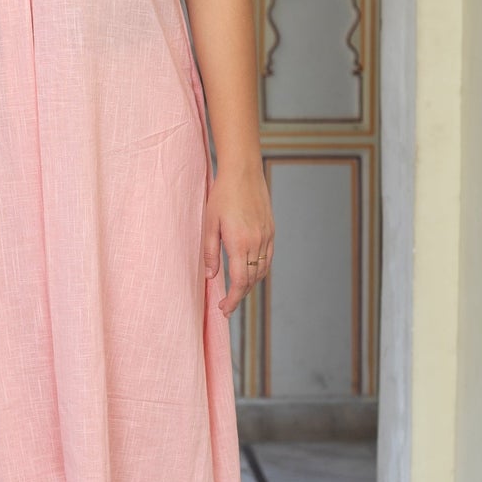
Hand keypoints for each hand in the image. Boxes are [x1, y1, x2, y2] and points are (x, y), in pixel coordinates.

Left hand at [203, 166, 273, 316]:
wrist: (243, 172)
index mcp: (240, 243)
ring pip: (262, 270)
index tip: (224, 309)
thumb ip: (210, 252)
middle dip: (240, 296)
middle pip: (252, 280)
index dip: (233, 299)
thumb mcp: (209, 223)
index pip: (239, 282)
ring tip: (236, 291)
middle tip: (227, 306)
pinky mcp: (271, 230)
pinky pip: (268, 258)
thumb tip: (210, 276)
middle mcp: (257, 243)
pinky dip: (259, 270)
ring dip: (250, 284)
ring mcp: (267, 236)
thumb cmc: (222, 195)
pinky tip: (250, 272)